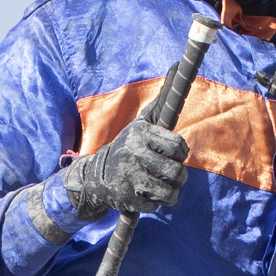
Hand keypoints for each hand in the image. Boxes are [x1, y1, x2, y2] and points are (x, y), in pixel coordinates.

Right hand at [61, 120, 187, 218]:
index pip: (177, 145)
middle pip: (175, 171)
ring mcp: (129, 176)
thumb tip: (175, 71)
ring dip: (172, 193)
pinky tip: (149, 196)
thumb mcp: (137, 127)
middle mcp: (133, 153)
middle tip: (175, 177)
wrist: (94, 176)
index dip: (181, 153)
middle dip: (180, 177)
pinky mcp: (126, 197)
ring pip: (168, 192)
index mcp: (139, 134)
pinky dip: (155, 203)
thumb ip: (157, 108)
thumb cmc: (125, 149)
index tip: (176, 155)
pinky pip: (155, 205)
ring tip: (167, 189)